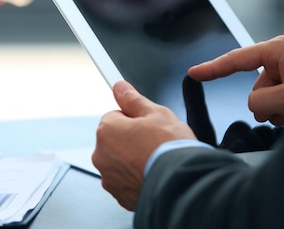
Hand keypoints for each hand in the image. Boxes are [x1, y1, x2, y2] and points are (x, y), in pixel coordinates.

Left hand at [92, 81, 195, 210]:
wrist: (182, 184)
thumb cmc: (169, 148)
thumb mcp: (156, 113)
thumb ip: (133, 99)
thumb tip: (120, 87)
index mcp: (107, 130)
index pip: (116, 115)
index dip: (135, 119)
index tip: (149, 126)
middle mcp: (101, 155)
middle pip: (116, 139)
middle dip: (132, 140)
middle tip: (154, 143)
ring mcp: (109, 178)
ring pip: (120, 161)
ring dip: (133, 160)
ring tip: (156, 160)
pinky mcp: (119, 195)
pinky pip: (126, 181)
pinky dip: (137, 177)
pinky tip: (153, 174)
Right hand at [188, 35, 283, 125]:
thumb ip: (261, 102)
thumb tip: (254, 106)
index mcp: (278, 49)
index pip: (236, 59)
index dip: (212, 68)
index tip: (194, 73)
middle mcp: (283, 53)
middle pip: (256, 86)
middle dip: (267, 103)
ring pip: (268, 95)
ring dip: (279, 108)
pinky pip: (282, 95)